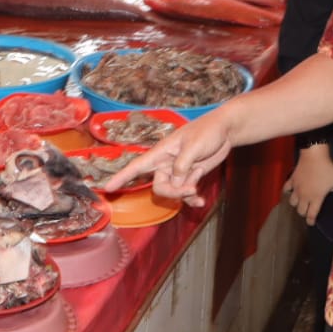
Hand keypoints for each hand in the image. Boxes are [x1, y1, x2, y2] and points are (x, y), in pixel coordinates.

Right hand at [103, 109, 234, 204]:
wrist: (225, 130)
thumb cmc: (207, 131)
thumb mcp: (193, 146)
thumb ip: (182, 166)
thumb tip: (174, 183)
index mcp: (161, 152)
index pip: (137, 166)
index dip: (122, 177)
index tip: (107, 188)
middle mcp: (166, 163)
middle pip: (160, 186)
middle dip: (174, 192)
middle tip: (191, 188)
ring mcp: (179, 171)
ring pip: (174, 192)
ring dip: (186, 193)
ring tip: (198, 185)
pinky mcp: (190, 176)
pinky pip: (186, 194)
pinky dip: (192, 198)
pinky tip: (200, 201)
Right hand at [284, 145, 332, 224]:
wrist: (314, 156)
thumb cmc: (327, 169)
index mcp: (316, 198)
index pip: (311, 215)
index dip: (311, 221)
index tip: (311, 223)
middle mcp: (304, 196)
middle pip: (300, 211)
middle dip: (304, 213)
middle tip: (308, 210)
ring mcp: (296, 189)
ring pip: (292, 202)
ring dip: (296, 204)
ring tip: (300, 202)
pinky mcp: (291, 180)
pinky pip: (286, 189)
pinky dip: (288, 192)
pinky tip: (291, 191)